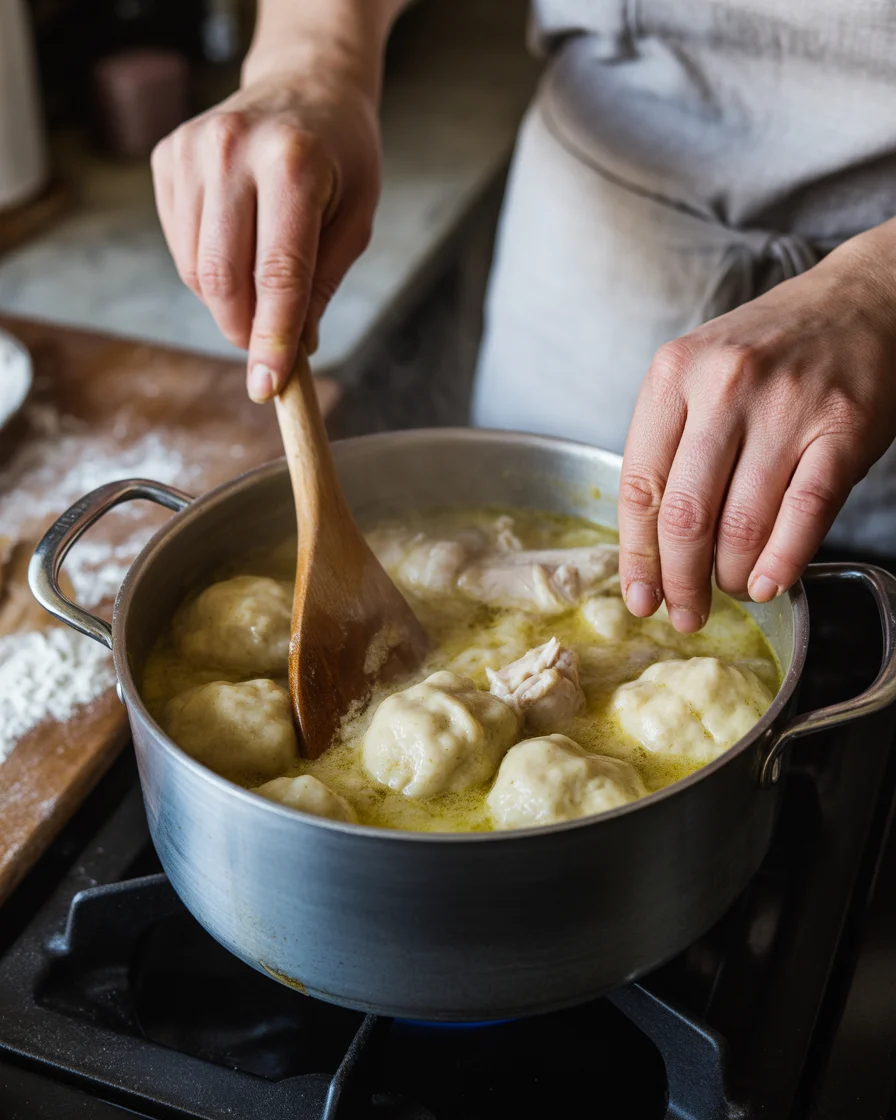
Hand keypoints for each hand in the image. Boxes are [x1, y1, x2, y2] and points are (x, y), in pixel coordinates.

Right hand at [151, 69, 379, 400]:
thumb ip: (321, 285)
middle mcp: (231, 150)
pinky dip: (209, 271)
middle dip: (245, 331)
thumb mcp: (356, 219)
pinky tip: (238, 246)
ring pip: (196, 270)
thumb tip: (293, 351)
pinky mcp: (167, 158)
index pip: (276, 274)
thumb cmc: (342, 156)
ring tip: (263, 284)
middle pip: (223, 278)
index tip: (269, 387)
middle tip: (267, 352)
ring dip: (229, 303)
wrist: (305, 84)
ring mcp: (190, 151)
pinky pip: (181, 248)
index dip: (272, 340)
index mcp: (292, 164)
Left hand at [618, 229, 895, 631]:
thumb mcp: (700, 376)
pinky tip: (767, 584)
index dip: (637, 555)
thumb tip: (653, 547)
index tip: (639, 597)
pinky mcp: (842, 427)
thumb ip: (673, 446)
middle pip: (685, 515)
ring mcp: (786, 406)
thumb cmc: (770, 352)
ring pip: (741, 523)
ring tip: (730, 590)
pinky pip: (804, 514)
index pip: (639, 486)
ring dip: (730, 576)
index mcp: (674, 375)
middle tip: (684, 614)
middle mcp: (724, 386)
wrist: (861, 301)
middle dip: (680, 581)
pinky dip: (781, 561)